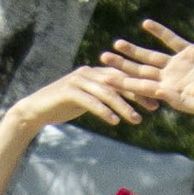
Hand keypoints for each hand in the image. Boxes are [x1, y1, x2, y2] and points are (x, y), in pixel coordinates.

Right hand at [12, 64, 157, 133]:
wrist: (37, 109)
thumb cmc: (63, 106)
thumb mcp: (87, 100)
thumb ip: (103, 98)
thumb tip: (122, 104)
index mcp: (95, 73)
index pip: (122, 79)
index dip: (140, 89)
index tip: (156, 102)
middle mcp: (88, 73)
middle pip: (118, 82)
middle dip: (137, 95)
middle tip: (153, 108)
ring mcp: (78, 80)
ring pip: (106, 92)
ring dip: (123, 106)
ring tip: (136, 120)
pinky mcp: (69, 91)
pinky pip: (90, 101)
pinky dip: (103, 111)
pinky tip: (115, 122)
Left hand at [100, 20, 193, 119]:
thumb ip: (177, 98)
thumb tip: (158, 93)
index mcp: (170, 94)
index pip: (141, 87)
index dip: (122, 82)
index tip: (104, 78)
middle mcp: (171, 81)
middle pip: (141, 72)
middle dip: (121, 66)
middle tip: (102, 58)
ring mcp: (180, 66)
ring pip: (151, 57)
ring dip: (134, 51)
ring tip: (117, 43)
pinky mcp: (191, 53)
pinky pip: (171, 40)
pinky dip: (159, 32)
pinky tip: (145, 24)